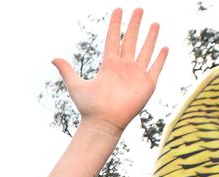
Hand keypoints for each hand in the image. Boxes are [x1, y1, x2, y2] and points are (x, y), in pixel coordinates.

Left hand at [53, 8, 167, 133]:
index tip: (118, 9)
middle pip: (130, 40)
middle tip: (138, 9)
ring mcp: (136, 75)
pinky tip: (165, 47)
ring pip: (145, 51)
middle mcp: (124, 67)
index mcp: (108, 65)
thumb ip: (67, 70)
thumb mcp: (75, 85)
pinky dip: (161, 58)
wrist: (103, 123)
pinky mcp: (147, 84)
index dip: (115, 24)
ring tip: (154, 23)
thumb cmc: (89, 107)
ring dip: (150, 37)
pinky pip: (155, 67)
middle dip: (134, 24)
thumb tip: (53, 58)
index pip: (113, 39)